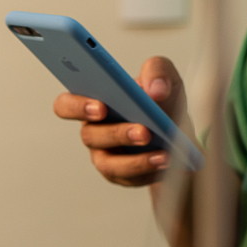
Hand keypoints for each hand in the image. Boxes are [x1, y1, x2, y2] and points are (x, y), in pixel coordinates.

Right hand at [53, 57, 191, 186]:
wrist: (180, 136)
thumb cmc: (163, 105)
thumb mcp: (164, 79)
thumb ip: (158, 70)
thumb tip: (155, 90)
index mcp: (93, 102)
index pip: (65, 105)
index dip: (76, 107)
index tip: (101, 106)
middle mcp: (94, 130)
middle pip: (90, 135)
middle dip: (116, 133)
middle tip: (143, 131)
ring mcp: (104, 155)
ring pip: (108, 163)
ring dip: (135, 158)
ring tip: (163, 152)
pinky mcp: (120, 175)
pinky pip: (127, 176)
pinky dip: (148, 167)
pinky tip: (166, 159)